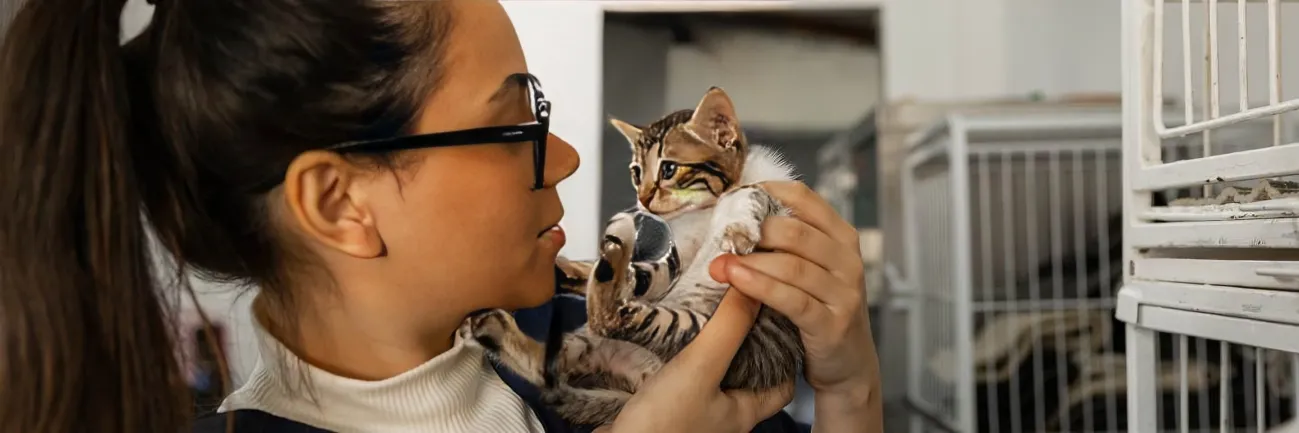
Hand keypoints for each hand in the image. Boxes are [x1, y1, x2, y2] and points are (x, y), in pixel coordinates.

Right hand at [603, 290, 794, 432]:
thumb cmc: (662, 429)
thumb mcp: (700, 368)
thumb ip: (728, 329)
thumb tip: (751, 286)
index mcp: (743, 412)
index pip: (782, 385)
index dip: (786, 355)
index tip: (777, 322)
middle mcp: (721, 417)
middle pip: (745, 377)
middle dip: (742, 345)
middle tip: (736, 313)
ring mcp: (692, 418)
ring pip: (710, 379)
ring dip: (706, 352)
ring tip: (700, 320)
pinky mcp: (664, 415)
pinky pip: (678, 385)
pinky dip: (676, 364)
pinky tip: (664, 347)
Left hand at [709, 181, 878, 398]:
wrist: (848, 363)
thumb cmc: (821, 309)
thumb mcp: (811, 269)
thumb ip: (786, 243)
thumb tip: (733, 218)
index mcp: (841, 236)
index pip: (803, 197)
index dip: (764, 192)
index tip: (731, 199)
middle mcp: (847, 260)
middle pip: (795, 231)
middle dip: (752, 231)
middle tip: (720, 235)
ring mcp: (844, 293)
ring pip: (792, 266)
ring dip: (750, 262)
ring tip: (718, 262)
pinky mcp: (832, 324)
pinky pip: (793, 300)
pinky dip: (761, 288)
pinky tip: (736, 281)